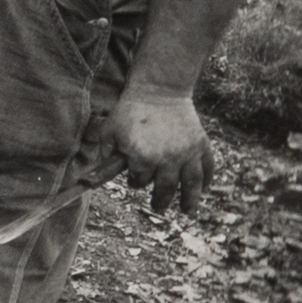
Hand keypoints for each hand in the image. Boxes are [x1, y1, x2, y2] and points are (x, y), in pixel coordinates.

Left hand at [104, 91, 214, 212]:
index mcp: (142, 157)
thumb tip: (93, 177)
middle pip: (166, 189)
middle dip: (161, 201)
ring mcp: (187, 152)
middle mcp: (167, 158)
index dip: (135, 181)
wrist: (158, 90)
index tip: (135, 179)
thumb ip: (105, 155)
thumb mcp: (109, 131)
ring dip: (190, 200)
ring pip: (191, 183)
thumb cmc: (130, 111)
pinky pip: (208, 166)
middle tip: (158, 208)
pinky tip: (204, 190)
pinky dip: (208, 179)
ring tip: (187, 211)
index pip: (139, 180)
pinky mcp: (201, 143)